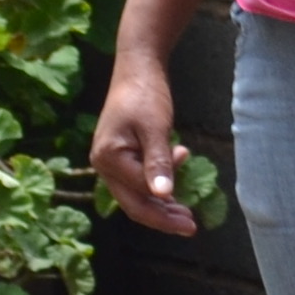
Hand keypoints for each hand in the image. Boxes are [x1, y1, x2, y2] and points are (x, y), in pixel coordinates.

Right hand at [90, 51, 198, 234]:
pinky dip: (157, 186)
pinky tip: (176, 181)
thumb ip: (158, 163)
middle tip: (190, 226)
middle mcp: (103, 165)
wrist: (137, 68)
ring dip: (161, 203)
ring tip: (187, 212)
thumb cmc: (145, 94)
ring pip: (136, 195)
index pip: (139, 195)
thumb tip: (163, 195)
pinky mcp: (120, 157)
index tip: (191, 214)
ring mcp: (110, 162)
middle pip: (134, 203)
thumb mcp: (156, 128)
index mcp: (108, 158)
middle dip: (162, 216)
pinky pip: (137, 181)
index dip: (166, 209)